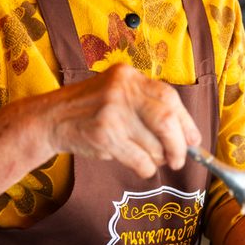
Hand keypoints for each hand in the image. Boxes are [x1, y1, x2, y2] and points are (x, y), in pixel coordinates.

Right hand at [43, 62, 200, 176]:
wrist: (49, 119)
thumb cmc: (92, 110)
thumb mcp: (119, 94)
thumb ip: (149, 107)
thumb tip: (189, 137)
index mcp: (129, 76)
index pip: (170, 98)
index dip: (187, 123)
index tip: (194, 141)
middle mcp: (121, 90)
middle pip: (166, 120)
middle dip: (179, 145)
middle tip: (179, 159)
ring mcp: (111, 112)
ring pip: (154, 143)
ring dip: (159, 158)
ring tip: (155, 160)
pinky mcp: (103, 135)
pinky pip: (139, 159)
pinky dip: (146, 168)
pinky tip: (142, 167)